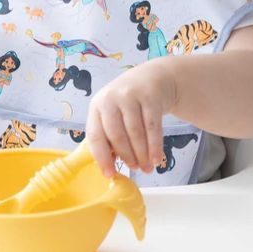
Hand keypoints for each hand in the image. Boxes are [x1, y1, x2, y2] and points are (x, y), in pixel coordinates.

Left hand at [85, 58, 176, 177]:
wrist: (153, 77)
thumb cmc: (129, 102)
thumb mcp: (113, 112)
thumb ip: (109, 135)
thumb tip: (109, 165)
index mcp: (97, 105)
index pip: (95, 135)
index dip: (102, 157)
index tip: (109, 175)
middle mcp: (110, 98)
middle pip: (116, 135)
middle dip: (127, 157)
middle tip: (135, 170)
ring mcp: (130, 95)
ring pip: (135, 133)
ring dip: (142, 155)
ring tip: (147, 168)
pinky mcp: (149, 96)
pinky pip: (152, 127)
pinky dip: (155, 146)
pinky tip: (157, 159)